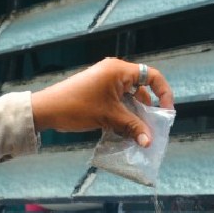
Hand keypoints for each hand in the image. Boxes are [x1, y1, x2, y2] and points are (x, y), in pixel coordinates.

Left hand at [30, 57, 173, 146]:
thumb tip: (149, 141)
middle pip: (141, 89)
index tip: (166, 111)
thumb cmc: (77, 107)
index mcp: (119, 70)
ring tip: (139, 133)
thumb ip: (132, 127)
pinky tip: (125, 132)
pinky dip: (122, 115)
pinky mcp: (97, 93)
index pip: (151, 76)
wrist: (47, 110)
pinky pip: (117, 102)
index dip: (163, 93)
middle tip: (153, 127)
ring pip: (128, 98)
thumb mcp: (108, 118)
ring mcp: (105, 82)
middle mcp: (114, 73)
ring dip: (134, 115)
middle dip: (147, 109)